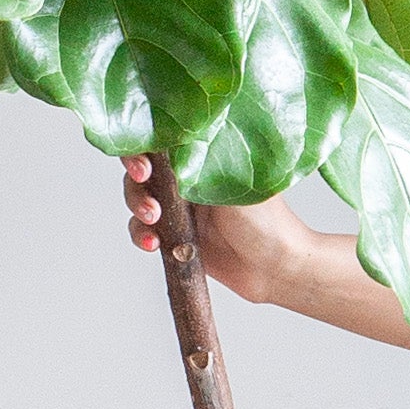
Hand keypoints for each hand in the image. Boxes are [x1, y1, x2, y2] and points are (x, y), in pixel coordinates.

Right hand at [120, 154, 307, 305]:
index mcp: (204, 156)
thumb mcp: (233, 182)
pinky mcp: (173, 235)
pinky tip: (153, 243)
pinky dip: (140, 235)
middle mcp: (188, 178)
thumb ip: (201, 160)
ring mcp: (179, 207)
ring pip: (138, 198)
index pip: (164, 140)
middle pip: (143, 167)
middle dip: (136, 175)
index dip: (145, 144)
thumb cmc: (266, 221)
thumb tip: (169, 141)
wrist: (273, 268)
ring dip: (137, 205)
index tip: (146, 157)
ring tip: (153, 218)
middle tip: (143, 179)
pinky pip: (141, 230)